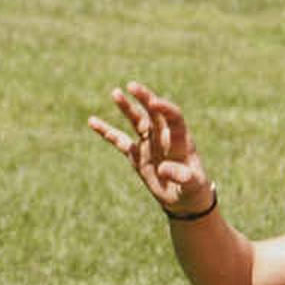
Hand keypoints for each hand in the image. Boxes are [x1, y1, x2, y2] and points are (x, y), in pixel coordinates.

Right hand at [86, 81, 215, 216]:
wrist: (183, 198)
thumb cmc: (193, 189)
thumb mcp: (192, 185)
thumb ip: (181, 176)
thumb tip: (163, 169)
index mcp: (180, 140)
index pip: (173, 117)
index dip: (165, 109)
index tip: (154, 102)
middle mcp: (164, 137)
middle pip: (153, 112)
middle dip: (144, 98)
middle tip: (132, 86)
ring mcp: (149, 143)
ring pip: (136, 121)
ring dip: (126, 108)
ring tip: (115, 92)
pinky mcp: (136, 154)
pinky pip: (118, 140)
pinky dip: (106, 131)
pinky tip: (92, 121)